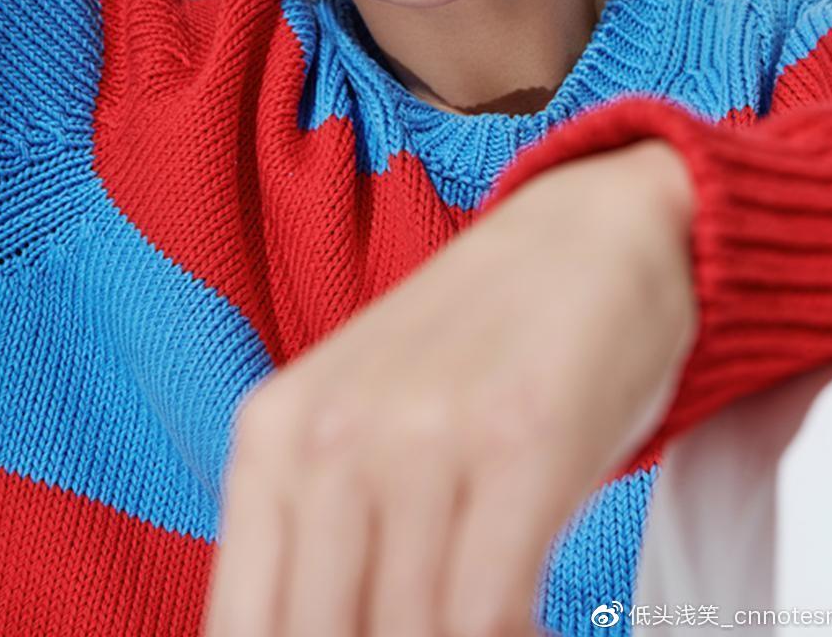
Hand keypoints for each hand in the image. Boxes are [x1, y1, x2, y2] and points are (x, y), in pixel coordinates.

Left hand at [202, 138, 697, 636]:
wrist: (585, 234)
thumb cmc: (474, 348)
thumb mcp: (363, 419)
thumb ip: (318, 527)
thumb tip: (313, 631)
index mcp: (272, 433)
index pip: (246, 627)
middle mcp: (332, 432)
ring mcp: (424, 433)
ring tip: (486, 625)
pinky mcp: (521, 440)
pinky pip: (485, 614)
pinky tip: (532, 625)